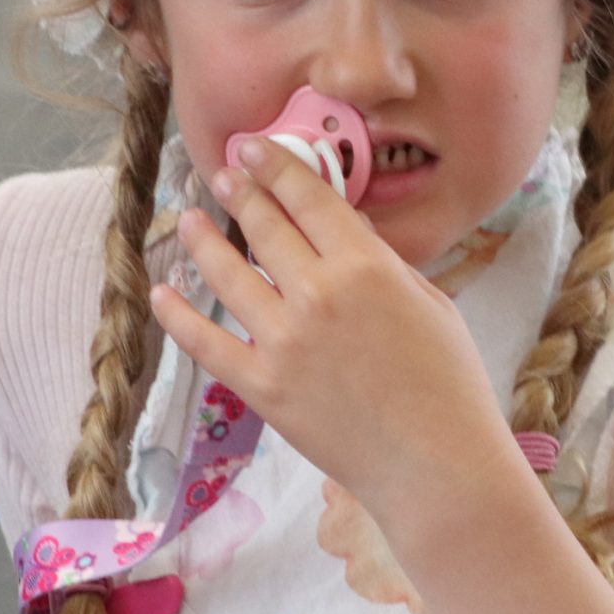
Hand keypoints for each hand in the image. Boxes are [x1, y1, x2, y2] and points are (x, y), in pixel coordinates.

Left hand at [147, 136, 518, 528]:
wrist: (436, 464)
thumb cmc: (449, 384)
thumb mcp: (430, 302)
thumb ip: (383, 262)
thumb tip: (345, 229)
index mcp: (365, 266)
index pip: (310, 199)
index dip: (277, 167)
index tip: (255, 148)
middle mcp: (317, 295)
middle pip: (265, 228)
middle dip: (240, 194)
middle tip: (223, 175)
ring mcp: (284, 343)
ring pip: (228, 276)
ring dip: (203, 241)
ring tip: (188, 217)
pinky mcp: (263, 389)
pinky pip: (208, 345)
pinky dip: (179, 318)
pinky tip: (163, 294)